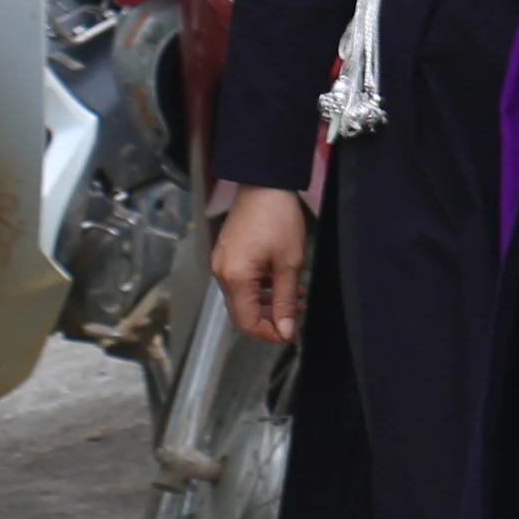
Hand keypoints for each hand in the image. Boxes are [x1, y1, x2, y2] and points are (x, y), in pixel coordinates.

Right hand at [208, 188, 310, 345]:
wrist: (264, 184)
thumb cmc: (278, 218)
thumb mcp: (290, 263)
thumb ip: (286, 300)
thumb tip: (285, 329)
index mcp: (235, 277)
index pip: (246, 322)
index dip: (268, 334)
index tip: (289, 334)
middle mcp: (222, 273)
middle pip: (242, 311)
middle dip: (270, 318)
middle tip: (296, 316)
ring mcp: (222, 263)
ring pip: (244, 297)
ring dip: (269, 302)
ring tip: (296, 298)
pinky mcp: (227, 254)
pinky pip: (242, 281)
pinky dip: (261, 287)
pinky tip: (282, 283)